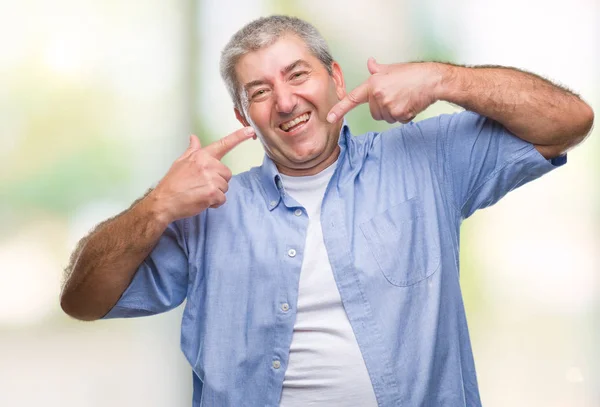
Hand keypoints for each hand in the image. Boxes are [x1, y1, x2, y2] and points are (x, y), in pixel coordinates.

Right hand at [149, 127, 255, 221]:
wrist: (164, 201)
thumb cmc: (172, 183)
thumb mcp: (180, 162)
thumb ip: (192, 150)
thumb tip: (193, 137)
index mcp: (201, 156)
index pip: (223, 144)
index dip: (238, 137)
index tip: (250, 130)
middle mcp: (208, 164)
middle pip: (226, 174)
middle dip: (218, 181)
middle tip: (202, 186)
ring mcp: (211, 178)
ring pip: (225, 187)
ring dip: (216, 193)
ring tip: (200, 193)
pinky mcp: (212, 193)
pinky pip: (222, 199)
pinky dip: (215, 203)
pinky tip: (202, 201)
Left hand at [327, 58, 442, 123]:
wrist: (432, 80)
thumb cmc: (413, 73)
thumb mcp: (392, 69)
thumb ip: (378, 70)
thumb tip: (370, 63)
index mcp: (373, 84)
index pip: (352, 98)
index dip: (340, 109)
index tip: (330, 117)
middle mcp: (378, 96)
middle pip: (374, 113)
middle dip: (383, 107)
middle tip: (396, 96)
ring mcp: (389, 106)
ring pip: (386, 118)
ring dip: (394, 112)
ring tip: (404, 99)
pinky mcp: (400, 115)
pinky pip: (398, 121)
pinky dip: (404, 115)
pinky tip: (411, 104)